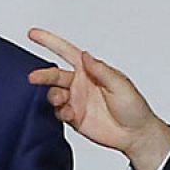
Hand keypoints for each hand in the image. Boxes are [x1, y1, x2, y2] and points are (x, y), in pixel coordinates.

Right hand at [27, 28, 169, 169]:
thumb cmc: (134, 107)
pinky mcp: (73, 117)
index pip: (67, 52)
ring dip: (54, 96)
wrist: (135, 135)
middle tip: (34, 77)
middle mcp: (80, 83)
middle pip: (55, 75)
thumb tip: (86, 55)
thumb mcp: (120, 85)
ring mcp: (76, 100)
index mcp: (90, 70)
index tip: (34, 34)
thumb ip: (101, 70)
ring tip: (62, 100)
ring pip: (54, 94)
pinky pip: (59, 112)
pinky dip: (61, 112)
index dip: (50, 41)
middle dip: (43, 75)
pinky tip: (71, 114)